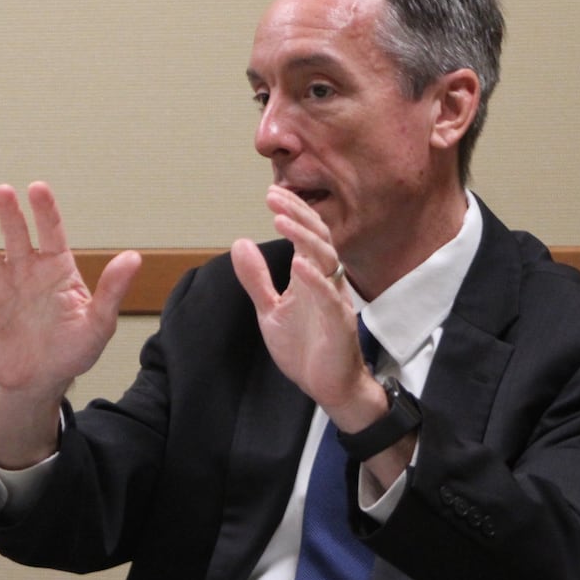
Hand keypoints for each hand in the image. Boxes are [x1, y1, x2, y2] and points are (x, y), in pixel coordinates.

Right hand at [0, 182, 139, 466]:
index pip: (51, 231)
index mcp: (56, 267)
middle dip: (9, 214)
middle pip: (16, 235)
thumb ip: (113, 290)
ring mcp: (0, 286)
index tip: (37, 188)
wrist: (40, 380)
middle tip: (2, 191)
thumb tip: (134, 258)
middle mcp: (25, 269)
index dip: (44, 210)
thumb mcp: (99, 323)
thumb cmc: (72, 350)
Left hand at [229, 186, 378, 421]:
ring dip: (304, 239)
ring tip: (281, 221)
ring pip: (326, 261)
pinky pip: (330, 298)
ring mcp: (334, 301)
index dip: (292, 212)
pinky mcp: (340, 325)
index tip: (272, 193)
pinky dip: (315, 280)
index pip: (305, 234)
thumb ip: (256, 278)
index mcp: (311, 276)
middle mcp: (326, 283)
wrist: (326, 386)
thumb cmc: (304, 346)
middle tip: (274, 197)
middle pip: (318, 238)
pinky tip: (299, 264)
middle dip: (297, 215)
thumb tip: (239, 242)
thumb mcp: (270, 309)